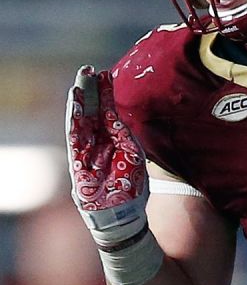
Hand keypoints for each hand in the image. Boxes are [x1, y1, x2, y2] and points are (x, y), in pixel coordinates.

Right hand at [65, 65, 148, 241]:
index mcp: (112, 141)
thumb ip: (125, 137)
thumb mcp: (133, 157)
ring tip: (80, 81)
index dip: (106, 95)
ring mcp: (86, 151)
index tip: (106, 75)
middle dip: (91, 91)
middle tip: (89, 69)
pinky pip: (75, 137)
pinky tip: (76, 104)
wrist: (122, 214)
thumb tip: (118, 117)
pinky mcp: (78, 161)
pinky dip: (75, 120)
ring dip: (81, 101)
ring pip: (82, 121)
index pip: (107, 112)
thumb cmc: (129, 187)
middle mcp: (97, 143)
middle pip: (93, 112)